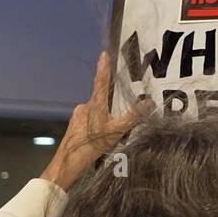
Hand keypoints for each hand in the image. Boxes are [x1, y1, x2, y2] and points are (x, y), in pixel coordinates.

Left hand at [40, 52, 150, 190]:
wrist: (68, 163)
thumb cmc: (92, 144)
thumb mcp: (117, 131)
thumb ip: (133, 116)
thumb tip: (149, 102)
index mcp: (95, 104)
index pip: (101, 81)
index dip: (104, 67)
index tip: (104, 54)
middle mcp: (84, 107)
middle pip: (101, 99)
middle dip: (111, 104)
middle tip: (120, 116)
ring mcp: (78, 117)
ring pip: (96, 111)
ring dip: (105, 118)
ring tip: (112, 133)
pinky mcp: (75, 126)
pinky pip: (90, 120)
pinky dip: (98, 125)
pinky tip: (102, 138)